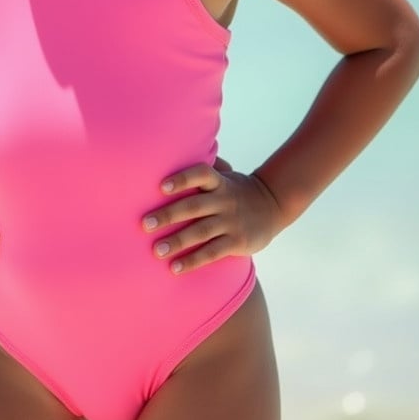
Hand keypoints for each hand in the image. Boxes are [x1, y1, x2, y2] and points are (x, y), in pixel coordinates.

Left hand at [142, 157, 282, 274]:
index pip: (200, 174)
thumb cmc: (237, 189)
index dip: (182, 179)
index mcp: (219, 182)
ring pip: (200, 232)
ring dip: (177, 242)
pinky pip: (212, 252)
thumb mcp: (226, 174)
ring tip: (156, 251)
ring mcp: (231, 222)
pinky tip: (175, 268)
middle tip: (144, 224)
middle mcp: (224, 200)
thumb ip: (206, 167)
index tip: (161, 186)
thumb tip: (176, 151)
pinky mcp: (237, 241)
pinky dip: (193, 260)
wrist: (273, 205)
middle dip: (168, 215)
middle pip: (193, 206)